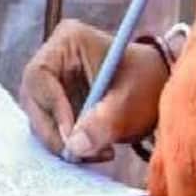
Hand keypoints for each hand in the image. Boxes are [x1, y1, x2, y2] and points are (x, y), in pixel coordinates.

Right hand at [18, 19, 169, 163]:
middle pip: (34, 98)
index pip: (40, 76)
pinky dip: (67, 142)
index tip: (72, 136)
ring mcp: (53, 79)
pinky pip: (50, 124)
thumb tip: (74, 147)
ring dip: (61, 140)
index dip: (52, 107)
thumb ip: (102, 123)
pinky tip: (93, 149)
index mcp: (68, 41)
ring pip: (39, 115)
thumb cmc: (148, 84)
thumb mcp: (129, 102)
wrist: (161, 88)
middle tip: (79, 154)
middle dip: (54, 130)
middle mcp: (53, 57)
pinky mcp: (57, 99)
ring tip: (97, 152)